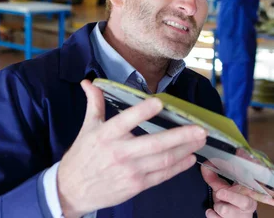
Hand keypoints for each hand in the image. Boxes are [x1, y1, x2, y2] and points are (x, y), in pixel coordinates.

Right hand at [57, 80, 207, 217]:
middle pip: (154, 144)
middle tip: (200, 128)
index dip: (142, 112)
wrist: (71, 191)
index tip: (160, 102)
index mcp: (106, 135)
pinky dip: (179, 167)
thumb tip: (89, 82)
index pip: (126, 121)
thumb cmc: (82, 156)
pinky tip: (190, 157)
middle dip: (181, 136)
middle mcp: (119, 153)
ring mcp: (130, 171)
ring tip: (201, 139)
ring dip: (185, 149)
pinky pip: (162, 176)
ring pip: (163, 160)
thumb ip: (95, 103)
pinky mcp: (136, 186)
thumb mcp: (87, 128)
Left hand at [201, 166, 273, 216]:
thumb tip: (207, 162)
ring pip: (228, 212)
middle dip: (231, 197)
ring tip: (217, 204)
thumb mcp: (224, 186)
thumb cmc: (229, 199)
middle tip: (220, 192)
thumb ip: (216, 175)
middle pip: (245, 202)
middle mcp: (249, 206)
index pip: (265, 194)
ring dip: (218, 206)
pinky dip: (212, 215)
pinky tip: (211, 212)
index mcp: (251, 195)